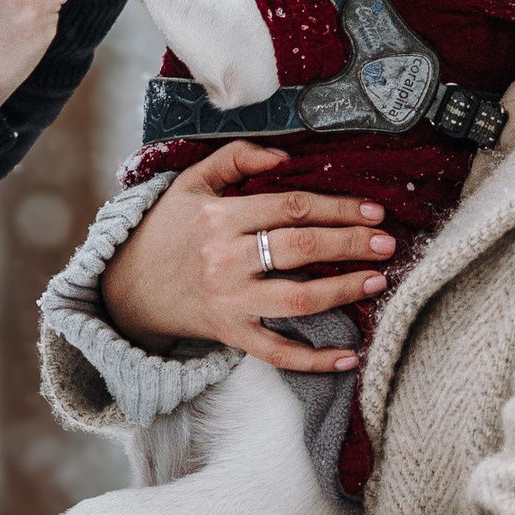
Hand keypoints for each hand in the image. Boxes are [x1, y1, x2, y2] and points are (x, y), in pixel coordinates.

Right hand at [102, 143, 393, 371]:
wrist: (127, 289)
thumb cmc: (165, 232)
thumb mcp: (190, 184)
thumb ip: (234, 159)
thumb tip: (284, 155)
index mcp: (220, 218)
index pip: (291, 207)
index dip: (336, 207)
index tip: (371, 210)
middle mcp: (227, 259)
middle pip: (301, 248)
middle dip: (350, 244)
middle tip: (387, 242)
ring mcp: (230, 300)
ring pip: (297, 298)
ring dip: (343, 290)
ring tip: (377, 280)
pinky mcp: (231, 334)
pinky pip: (278, 352)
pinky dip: (315, 359)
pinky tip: (351, 355)